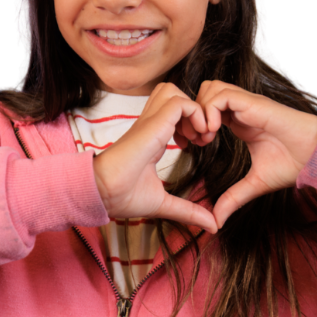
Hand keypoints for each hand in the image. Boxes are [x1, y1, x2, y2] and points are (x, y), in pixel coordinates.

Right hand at [92, 83, 219, 232]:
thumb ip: (188, 211)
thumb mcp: (164, 204)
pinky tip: (197, 137)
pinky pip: (180, 102)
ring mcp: (150, 121)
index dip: (192, 124)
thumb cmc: (124, 196)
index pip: (174, 113)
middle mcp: (151, 125)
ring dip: (195, 110)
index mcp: (152, 138)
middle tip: (202, 137)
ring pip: (175, 92)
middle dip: (195, 111)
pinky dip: (195, 114)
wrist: (104, 192)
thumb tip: (213, 225)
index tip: (198, 146)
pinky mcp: (153, 123)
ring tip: (200, 135)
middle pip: (174, 94)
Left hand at [189, 81, 316, 229]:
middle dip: (192, 113)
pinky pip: (221, 95)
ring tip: (206, 136)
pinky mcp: (253, 103)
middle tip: (195, 139)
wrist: (316, 156)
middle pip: (204, 92)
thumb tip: (216, 221)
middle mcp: (241, 109)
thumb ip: (233, 198)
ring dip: (200, 110)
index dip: (195, 123)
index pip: (207, 109)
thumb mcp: (255, 184)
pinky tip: (214, 132)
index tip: (193, 146)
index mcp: (239, 122)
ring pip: (209, 88)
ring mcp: (246, 103)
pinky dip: (210, 110)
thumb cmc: (293, 164)